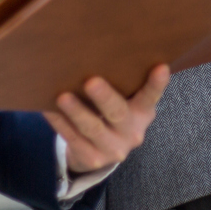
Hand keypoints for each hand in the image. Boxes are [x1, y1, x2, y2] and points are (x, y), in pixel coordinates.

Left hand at [43, 64, 170, 173]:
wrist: (102, 151)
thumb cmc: (114, 114)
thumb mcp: (127, 102)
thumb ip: (123, 84)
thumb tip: (99, 51)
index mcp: (143, 113)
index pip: (151, 96)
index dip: (156, 84)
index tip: (161, 67)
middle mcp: (132, 132)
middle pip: (117, 113)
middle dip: (104, 98)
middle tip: (91, 82)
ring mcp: (113, 148)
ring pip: (92, 128)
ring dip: (76, 112)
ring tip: (62, 97)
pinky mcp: (93, 159)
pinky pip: (74, 139)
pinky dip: (61, 123)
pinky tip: (49, 110)